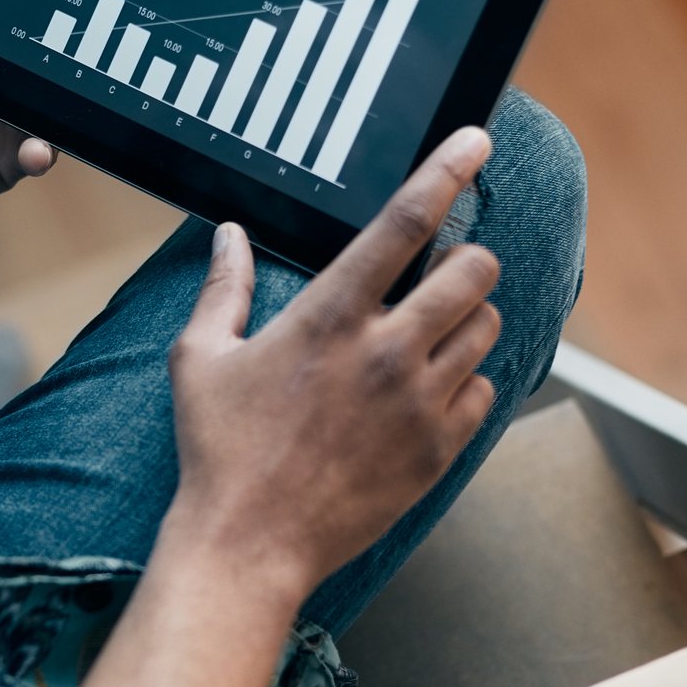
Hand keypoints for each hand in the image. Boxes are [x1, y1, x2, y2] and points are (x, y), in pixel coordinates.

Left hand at [0, 0, 56, 225]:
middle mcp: (0, 61)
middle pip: (51, 41)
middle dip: (74, 35)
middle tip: (89, 30)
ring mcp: (9, 109)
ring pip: (56, 97)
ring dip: (68, 97)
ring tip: (70, 94)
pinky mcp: (7, 156)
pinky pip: (39, 150)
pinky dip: (44, 149)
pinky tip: (37, 148)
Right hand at [161, 127, 501, 603]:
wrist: (247, 545)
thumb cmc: (218, 453)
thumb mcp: (200, 361)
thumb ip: (222, 289)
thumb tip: (229, 236)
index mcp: (330, 316)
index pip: (406, 221)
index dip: (448, 171)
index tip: (475, 141)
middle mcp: (386, 352)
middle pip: (475, 270)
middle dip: (466, 261)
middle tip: (439, 275)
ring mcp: (419, 404)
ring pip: (487, 328)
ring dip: (466, 321)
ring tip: (427, 338)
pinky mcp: (438, 451)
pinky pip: (484, 393)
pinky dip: (465, 384)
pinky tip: (424, 395)